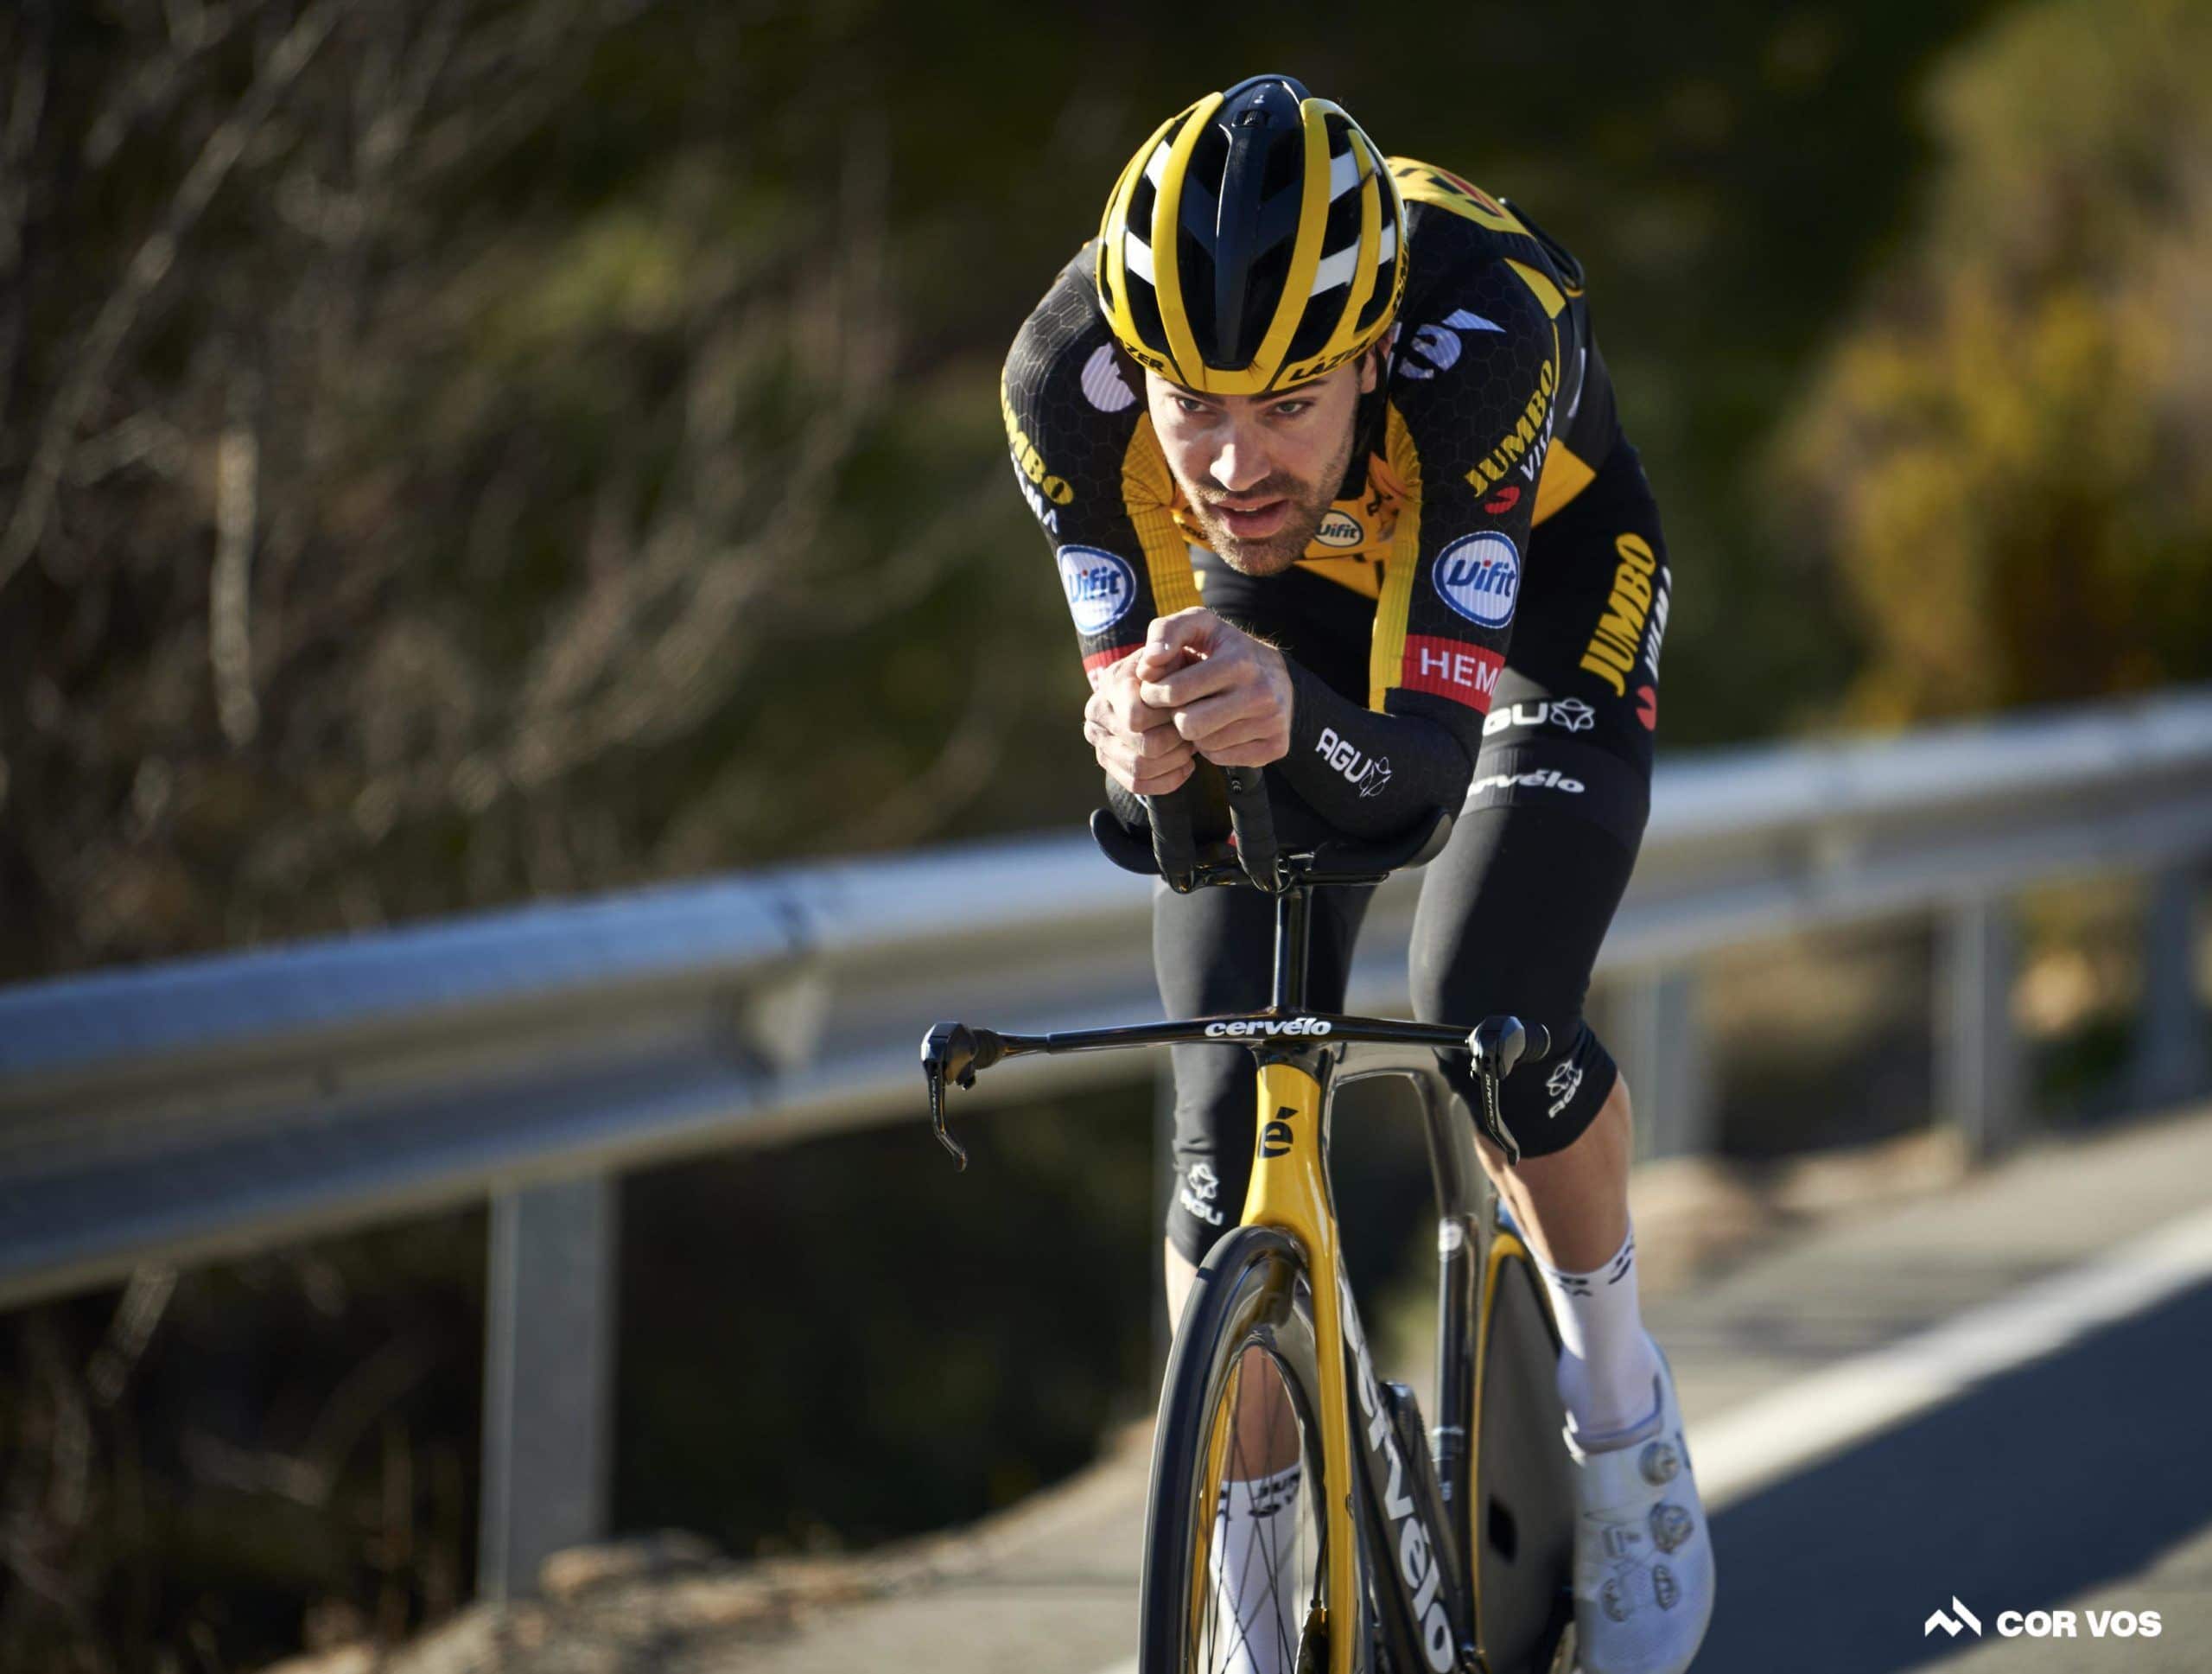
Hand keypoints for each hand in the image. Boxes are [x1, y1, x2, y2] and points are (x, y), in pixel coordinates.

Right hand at [1085, 648, 1197, 796]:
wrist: (1168, 682)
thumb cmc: (1180, 665)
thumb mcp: (1180, 644)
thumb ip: (1170, 642)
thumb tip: (1155, 657)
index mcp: (1112, 682)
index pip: (1137, 717)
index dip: (1169, 718)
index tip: (1190, 709)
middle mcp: (1098, 711)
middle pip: (1142, 746)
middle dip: (1175, 742)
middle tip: (1193, 732)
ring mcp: (1100, 739)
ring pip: (1139, 768)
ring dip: (1173, 761)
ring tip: (1189, 748)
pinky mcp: (1108, 762)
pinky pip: (1136, 784)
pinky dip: (1166, 779)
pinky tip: (1184, 765)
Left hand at [1134, 608, 1293, 768]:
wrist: (1277, 673)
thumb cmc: (1225, 649)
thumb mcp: (1198, 626)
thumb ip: (1165, 632)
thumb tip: (1148, 665)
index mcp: (1239, 661)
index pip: (1175, 692)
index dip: (1155, 693)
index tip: (1157, 689)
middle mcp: (1260, 692)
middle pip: (1188, 725)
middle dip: (1176, 716)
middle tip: (1180, 705)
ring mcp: (1272, 721)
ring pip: (1205, 745)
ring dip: (1195, 732)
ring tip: (1204, 713)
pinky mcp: (1276, 745)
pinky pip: (1223, 759)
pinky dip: (1214, 747)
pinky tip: (1221, 728)